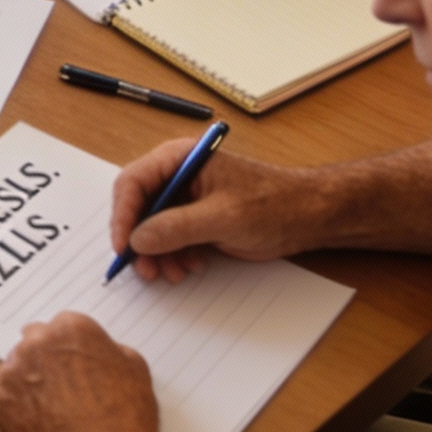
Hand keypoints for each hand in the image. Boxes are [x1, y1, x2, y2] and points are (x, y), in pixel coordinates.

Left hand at [0, 313, 163, 431]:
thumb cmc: (125, 418)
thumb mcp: (135, 369)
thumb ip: (111, 349)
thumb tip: (101, 352)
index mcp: (71, 328)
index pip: (63, 326)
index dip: (71, 347)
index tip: (75, 362)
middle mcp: (38, 341)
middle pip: (36, 341)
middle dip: (47, 358)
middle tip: (63, 385)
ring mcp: (15, 369)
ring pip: (19, 367)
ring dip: (31, 380)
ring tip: (54, 408)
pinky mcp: (1, 398)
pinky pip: (7, 394)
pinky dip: (20, 404)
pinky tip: (41, 421)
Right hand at [110, 138, 322, 283]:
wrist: (308, 217)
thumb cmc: (272, 204)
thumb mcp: (222, 217)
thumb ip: (176, 227)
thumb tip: (137, 240)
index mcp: (179, 158)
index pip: (133, 182)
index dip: (123, 215)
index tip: (124, 247)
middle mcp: (177, 174)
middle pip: (138, 206)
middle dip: (140, 240)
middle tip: (144, 270)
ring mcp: (186, 198)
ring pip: (152, 227)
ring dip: (157, 253)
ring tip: (172, 274)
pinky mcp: (196, 218)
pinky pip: (170, 238)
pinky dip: (173, 256)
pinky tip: (188, 267)